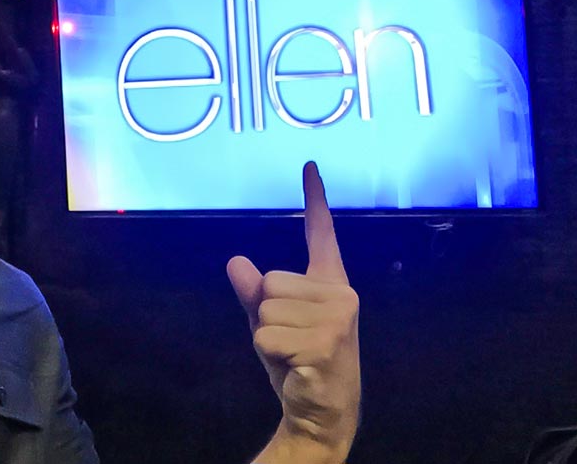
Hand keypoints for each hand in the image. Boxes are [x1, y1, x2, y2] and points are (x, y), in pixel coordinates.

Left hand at [227, 162, 359, 463]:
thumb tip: (235, 262)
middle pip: (269, 281)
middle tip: (292, 340)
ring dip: (268, 336)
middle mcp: (340, 292)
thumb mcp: (270, 323)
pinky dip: (271, 353)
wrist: (322, 410)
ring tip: (294, 352)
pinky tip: (296, 365)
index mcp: (329, 283)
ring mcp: (338, 315)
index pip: (320, 234)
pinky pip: (267, 334)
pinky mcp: (327, 339)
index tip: (309, 165)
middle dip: (267, 314)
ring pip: (265, 307)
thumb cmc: (298, 361)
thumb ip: (253, 292)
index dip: (314, 199)